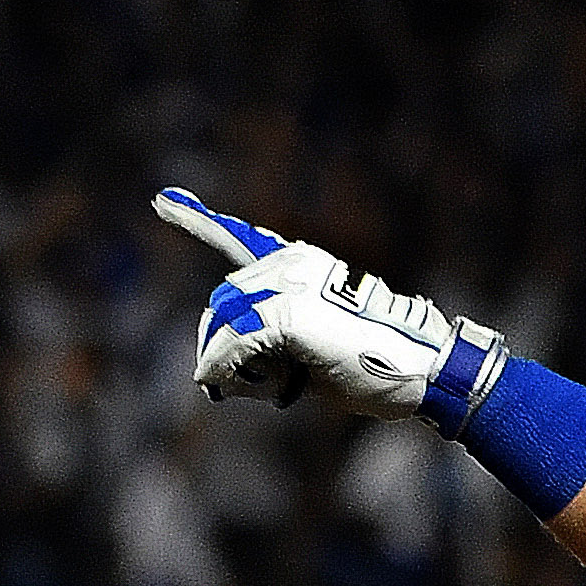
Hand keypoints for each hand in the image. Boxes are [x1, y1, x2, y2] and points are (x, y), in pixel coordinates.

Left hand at [152, 187, 487, 420]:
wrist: (424, 370)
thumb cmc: (380, 367)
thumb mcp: (317, 351)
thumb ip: (276, 347)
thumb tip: (222, 368)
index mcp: (304, 263)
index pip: (241, 239)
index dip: (199, 220)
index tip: (162, 198)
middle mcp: (294, 263)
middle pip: (226, 299)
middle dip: (217, 341)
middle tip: (221, 381)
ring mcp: (291, 284)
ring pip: (226, 321)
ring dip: (221, 358)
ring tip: (231, 387)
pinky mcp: (289, 313)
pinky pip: (235, 342)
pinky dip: (221, 365)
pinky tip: (216, 382)